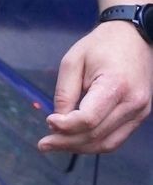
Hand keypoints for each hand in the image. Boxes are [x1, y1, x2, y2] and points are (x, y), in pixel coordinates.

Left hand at [38, 23, 152, 154]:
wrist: (133, 37)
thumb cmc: (101, 45)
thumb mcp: (73, 62)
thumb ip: (64, 94)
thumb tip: (57, 124)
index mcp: (116, 85)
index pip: (88, 119)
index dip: (65, 126)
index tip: (48, 121)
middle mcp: (133, 102)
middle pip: (96, 135)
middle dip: (66, 142)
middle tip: (44, 144)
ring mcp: (140, 111)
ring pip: (106, 144)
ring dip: (78, 148)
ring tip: (55, 145)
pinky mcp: (140, 115)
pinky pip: (115, 139)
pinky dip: (94, 144)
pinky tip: (75, 141)